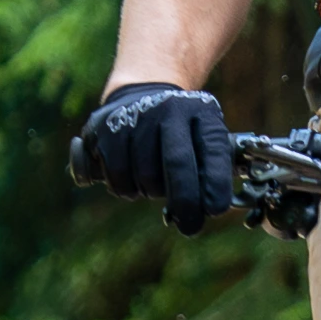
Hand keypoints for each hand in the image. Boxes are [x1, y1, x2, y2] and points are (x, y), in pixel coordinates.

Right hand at [69, 80, 237, 230]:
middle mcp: (168, 108)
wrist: (142, 93)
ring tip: (154, 181)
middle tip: (190, 226)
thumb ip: (208, 170)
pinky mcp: (104, 128)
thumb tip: (206, 210)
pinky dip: (127, 189)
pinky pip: (118, 179)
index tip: (215, 210)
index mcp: (201, 111)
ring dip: (151, 192)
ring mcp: (134, 116)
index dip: (215, 183)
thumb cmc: (182, 131)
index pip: (213, 149)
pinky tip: (132, 175)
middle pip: (177, 164)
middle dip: (185, 202)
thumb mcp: (203, 138)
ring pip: (145, 177)